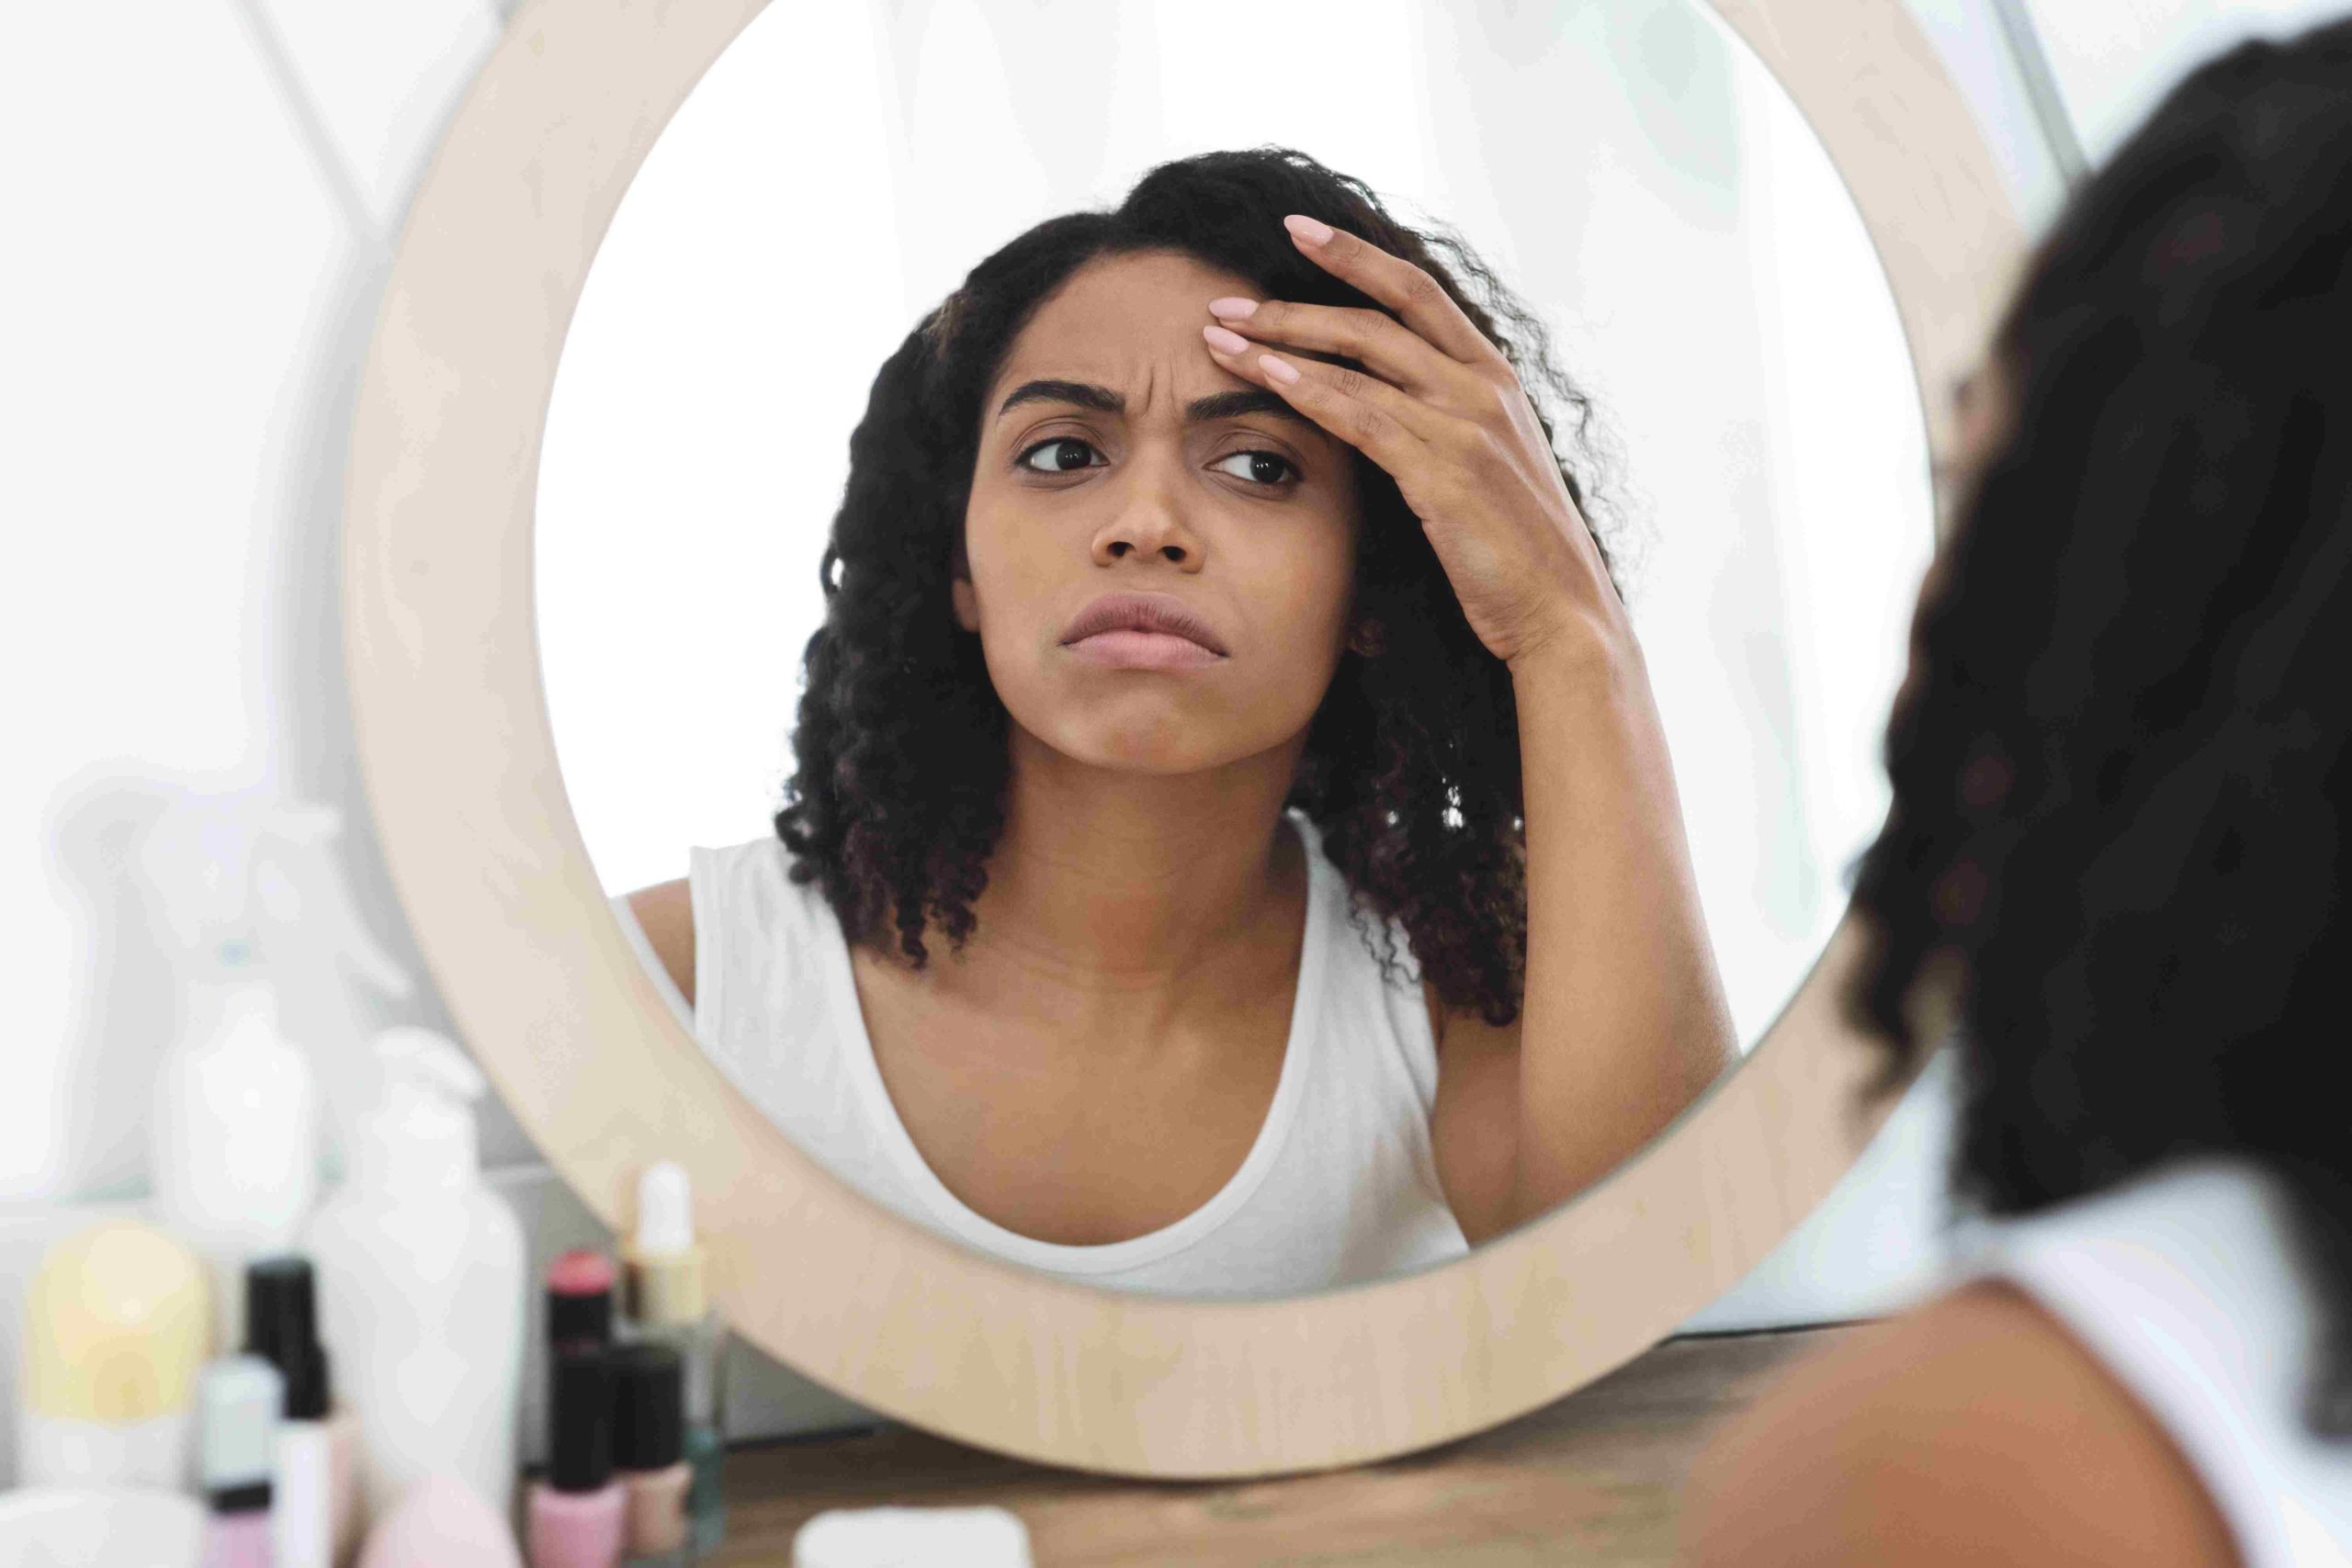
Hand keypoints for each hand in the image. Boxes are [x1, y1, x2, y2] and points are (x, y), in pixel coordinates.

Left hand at [1201, 214, 1627, 671]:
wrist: (1562, 615)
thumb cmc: (1517, 553)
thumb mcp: (1489, 468)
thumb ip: (1445, 425)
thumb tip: (1384, 405)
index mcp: (1495, 379)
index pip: (1419, 293)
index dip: (1356, 256)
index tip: (1297, 232)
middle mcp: (1484, 390)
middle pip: (1378, 317)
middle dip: (1295, 300)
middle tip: (1226, 297)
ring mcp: (1468, 429)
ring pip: (1361, 362)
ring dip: (1281, 343)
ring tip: (1219, 336)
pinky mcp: (1447, 476)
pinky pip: (1366, 419)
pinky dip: (1311, 393)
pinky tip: (1266, 377)